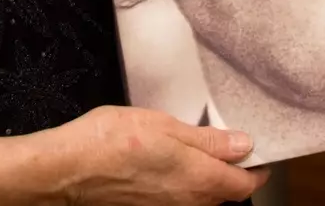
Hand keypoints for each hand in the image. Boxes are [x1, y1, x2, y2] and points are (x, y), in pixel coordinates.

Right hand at [47, 105, 267, 204]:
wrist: (68, 170)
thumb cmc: (113, 141)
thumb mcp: (165, 126)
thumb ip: (207, 140)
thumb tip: (244, 145)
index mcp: (199, 180)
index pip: (245, 185)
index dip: (256, 169)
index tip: (257, 151)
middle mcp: (189, 202)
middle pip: (225, 194)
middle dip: (232, 173)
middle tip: (228, 143)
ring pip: (202, 198)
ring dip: (208, 178)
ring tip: (199, 149)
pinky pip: (180, 199)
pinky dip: (185, 183)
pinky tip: (171, 162)